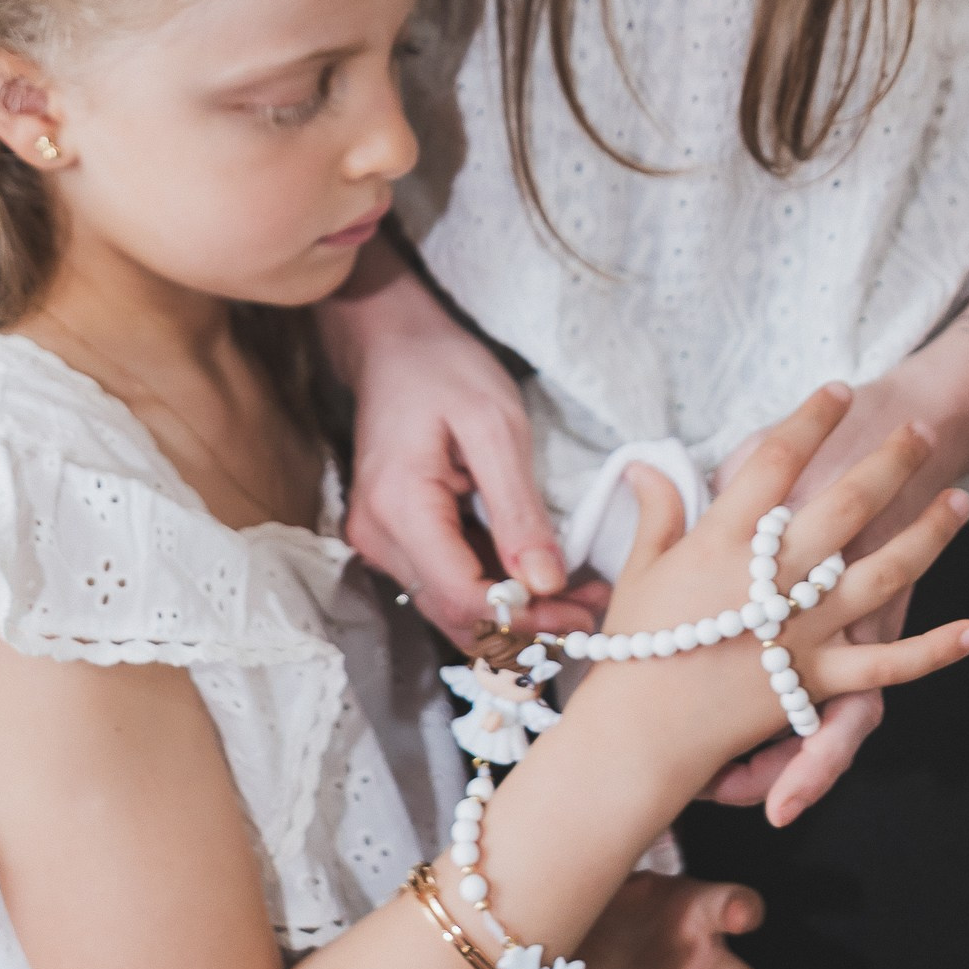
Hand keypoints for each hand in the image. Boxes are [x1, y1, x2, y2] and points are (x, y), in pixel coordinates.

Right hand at [326, 256, 588, 646]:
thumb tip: (546, 584)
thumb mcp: (496, 426)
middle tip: (590, 614)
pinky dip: (492, 590)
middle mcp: (378, 537)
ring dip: (511, 615)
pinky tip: (536, 579)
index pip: (462, 597)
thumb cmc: (444, 370)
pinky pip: (443, 580)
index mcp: (399, 508)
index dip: (525, 619)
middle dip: (525, 626)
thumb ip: (518, 509)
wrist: (392, 343)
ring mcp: (380, 540)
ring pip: (449, 607)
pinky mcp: (393, 536)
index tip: (581, 612)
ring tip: (575, 599)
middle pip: (454, 614)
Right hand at [573, 389, 968, 803]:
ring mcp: (803, 628)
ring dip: (927, 534)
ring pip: (881, 572)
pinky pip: (887, 665)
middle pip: (845, 503)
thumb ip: (655, 510)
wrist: (641, 732)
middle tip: (921, 428)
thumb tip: (644, 464)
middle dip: (889, 460)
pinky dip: (934, 651)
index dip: (812, 420)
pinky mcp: (819, 677)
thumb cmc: (636, 646)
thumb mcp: (639, 567)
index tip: (841, 391)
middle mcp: (772, 578)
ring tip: (960, 499)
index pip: (777, 461)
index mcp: (724, 542)